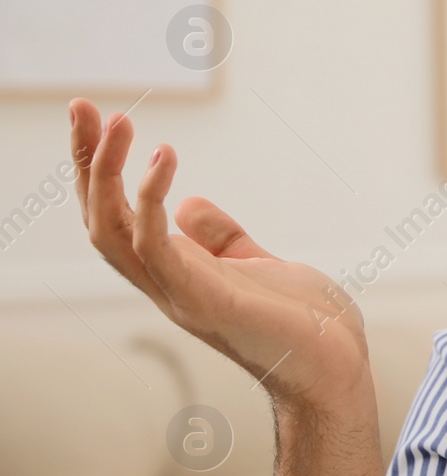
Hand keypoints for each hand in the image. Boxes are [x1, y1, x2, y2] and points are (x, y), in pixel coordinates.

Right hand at [69, 98, 374, 409]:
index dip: (99, 169)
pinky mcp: (204, 300)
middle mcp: (165, 284)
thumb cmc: (304, 325)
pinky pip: (156, 247)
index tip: (98, 117)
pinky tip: (167, 158)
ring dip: (106, 173)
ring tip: (121, 122)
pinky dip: (151, 200)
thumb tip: (188, 205)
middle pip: (98, 218)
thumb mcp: (258, 264)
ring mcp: (180, 294)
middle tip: (82, 104)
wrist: (336, 370)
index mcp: (175, 272)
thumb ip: (222, 237)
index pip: (115, 216)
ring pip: (111, 231)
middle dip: (86, 161)